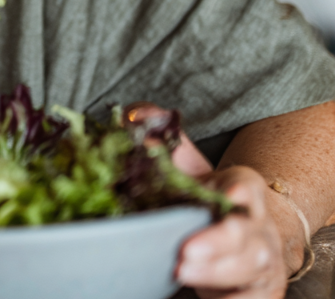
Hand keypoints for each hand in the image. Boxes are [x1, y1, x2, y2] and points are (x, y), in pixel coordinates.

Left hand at [126, 103, 289, 297]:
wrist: (250, 234)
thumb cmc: (210, 197)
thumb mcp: (189, 165)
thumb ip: (163, 137)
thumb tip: (135, 116)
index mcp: (243, 188)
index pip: (246, 188)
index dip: (239, 191)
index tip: (228, 192)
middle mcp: (258, 226)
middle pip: (246, 235)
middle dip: (218, 243)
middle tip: (184, 251)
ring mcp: (262, 262)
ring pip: (249, 270)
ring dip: (216, 274)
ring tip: (182, 271)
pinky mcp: (259, 293)